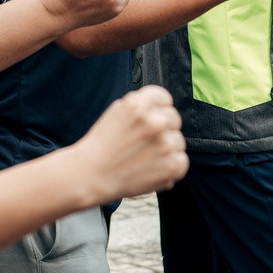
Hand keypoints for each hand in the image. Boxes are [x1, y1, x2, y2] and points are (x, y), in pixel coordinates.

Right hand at [73, 85, 187, 201]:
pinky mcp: (171, 166)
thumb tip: (162, 106)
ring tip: (145, 158)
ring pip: (178, 141)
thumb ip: (141, 105)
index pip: (164, 97)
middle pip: (174, 118)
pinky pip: (182, 161)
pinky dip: (171, 166)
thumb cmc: (102, 144)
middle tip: (145, 142)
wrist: (91, 175)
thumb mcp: (117, 112)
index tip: (151, 119)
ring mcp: (164, 144)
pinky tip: (153, 168)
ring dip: (166, 149)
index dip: (158, 109)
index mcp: (139, 104)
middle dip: (163, 129)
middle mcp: (154, 121)